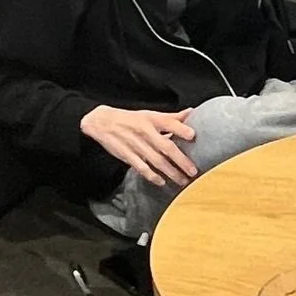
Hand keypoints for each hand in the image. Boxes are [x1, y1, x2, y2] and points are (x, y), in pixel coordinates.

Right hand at [80, 105, 196, 186]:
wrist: (102, 122)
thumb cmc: (131, 120)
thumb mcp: (150, 115)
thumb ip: (172, 117)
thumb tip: (191, 113)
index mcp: (151, 119)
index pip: (168, 122)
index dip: (180, 128)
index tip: (192, 135)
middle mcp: (145, 132)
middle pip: (166, 146)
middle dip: (181, 160)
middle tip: (193, 171)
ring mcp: (136, 145)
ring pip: (157, 160)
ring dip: (171, 172)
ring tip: (183, 181)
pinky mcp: (128, 156)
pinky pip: (142, 168)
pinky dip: (152, 176)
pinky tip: (162, 182)